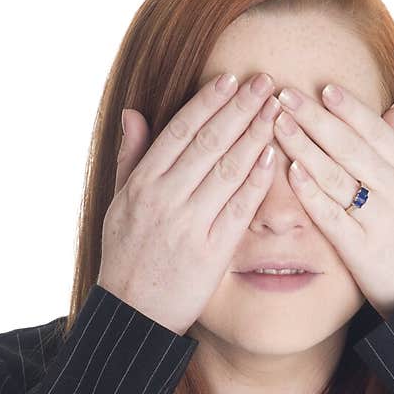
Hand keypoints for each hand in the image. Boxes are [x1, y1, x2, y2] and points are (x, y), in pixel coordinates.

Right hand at [98, 71, 279, 334]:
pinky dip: (257, 180)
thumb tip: (133, 113)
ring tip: (276, 110)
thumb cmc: (126, 256)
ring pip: (228, 169)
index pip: (180, 131)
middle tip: (266, 82)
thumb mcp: (117, 202)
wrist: (132, 313)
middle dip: (240, 108)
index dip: (208, 102)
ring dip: (255, 135)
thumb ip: (130, 157)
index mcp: (142, 183)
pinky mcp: (212, 251)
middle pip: (209, 142)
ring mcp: (189, 224)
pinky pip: (240, 208)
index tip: (232, 79)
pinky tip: (274, 156)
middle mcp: (165, 199)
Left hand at [272, 83, 393, 317]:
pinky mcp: (362, 249)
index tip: (323, 87)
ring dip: (305, 146)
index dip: (349, 108)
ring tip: (279, 123)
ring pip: (337, 174)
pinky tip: (291, 171)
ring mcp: (379, 219)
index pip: (376, 131)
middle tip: (285, 94)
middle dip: (316, 117)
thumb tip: (391, 111)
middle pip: (350, 145)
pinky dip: (312, 191)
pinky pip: (332, 215)